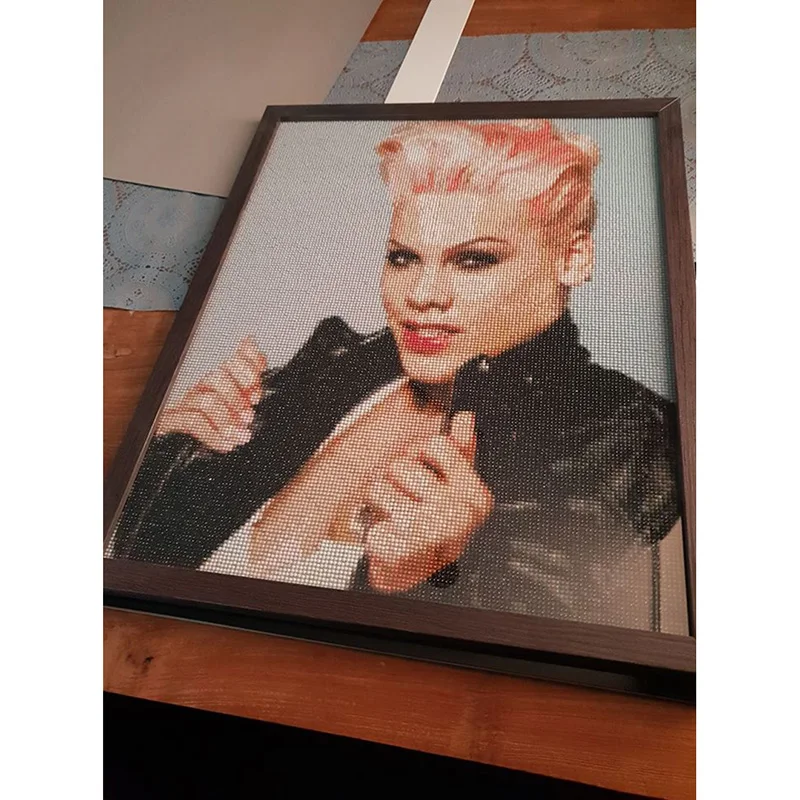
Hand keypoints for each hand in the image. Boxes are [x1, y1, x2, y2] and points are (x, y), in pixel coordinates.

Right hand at [156, 337, 266, 451]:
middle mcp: (201, 386)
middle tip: (248, 416)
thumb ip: (248, 381)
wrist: (178, 456)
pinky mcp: (170, 421)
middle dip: (236, 398)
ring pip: (206, 401)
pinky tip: (226, 444)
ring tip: (241, 435)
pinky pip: (192, 422)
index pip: (234, 360)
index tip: (256, 393)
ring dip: (227, 420)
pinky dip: (213, 434)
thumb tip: (250, 344)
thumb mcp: (238, 409)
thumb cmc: (213, 428)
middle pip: (217, 378)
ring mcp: (184, 402)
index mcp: (220, 379)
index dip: (247, 370)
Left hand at [364, 412, 493, 592]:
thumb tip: (465, 419)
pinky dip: (371, 522)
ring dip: (380, 500)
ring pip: (380, 485)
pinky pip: (369, 511)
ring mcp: (428, 533)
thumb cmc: (431, 528)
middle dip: (397, 480)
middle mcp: (456, 515)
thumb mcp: (450, 486)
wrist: (411, 572)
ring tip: (393, 516)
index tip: (423, 474)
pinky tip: (385, 532)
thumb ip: (459, 450)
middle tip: (406, 501)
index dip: (422, 455)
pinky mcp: (399, 548)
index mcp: (474, 496)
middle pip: (403, 464)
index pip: (438, 445)